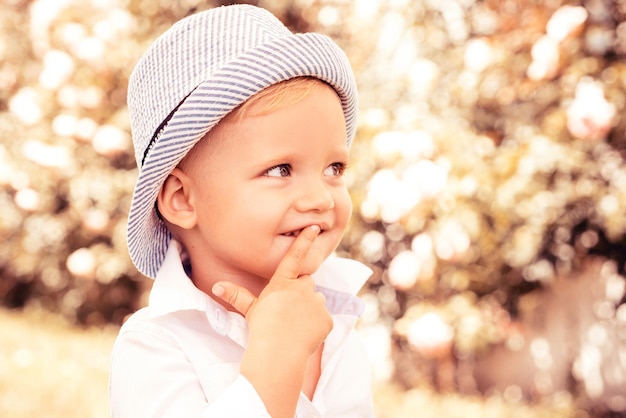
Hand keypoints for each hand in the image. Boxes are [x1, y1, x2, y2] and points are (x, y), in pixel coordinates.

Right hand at [212, 224, 332, 354]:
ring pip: (316, 301)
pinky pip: (324, 319)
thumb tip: (216, 286)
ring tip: (295, 325)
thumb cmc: (261, 330)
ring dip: (310, 309)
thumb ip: (236, 295)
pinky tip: (305, 335)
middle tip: (288, 311)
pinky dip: (317, 326)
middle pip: (306, 283)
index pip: (294, 256)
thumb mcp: (250, 310)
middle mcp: (302, 288)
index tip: (315, 227)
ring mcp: (317, 302)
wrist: (278, 353)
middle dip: (301, 293)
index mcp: (283, 283)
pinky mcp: (327, 318)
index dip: (305, 240)